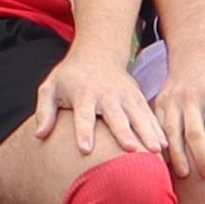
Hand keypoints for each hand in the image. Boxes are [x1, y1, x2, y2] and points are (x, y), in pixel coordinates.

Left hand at [25, 49, 158, 167]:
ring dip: (148, 132)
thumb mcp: (50, 87)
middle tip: (132, 152)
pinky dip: (158, 128)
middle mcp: (106, 95)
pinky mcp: (137, 97)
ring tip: (157, 151)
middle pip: (116, 117)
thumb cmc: (70, 75)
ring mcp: (124, 96)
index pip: (83, 115)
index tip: (85, 149)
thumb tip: (39, 135)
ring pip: (138, 116)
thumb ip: (44, 111)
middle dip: (124, 134)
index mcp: (83, 94)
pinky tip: (165, 145)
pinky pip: (149, 114)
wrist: (97, 52)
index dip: (84, 132)